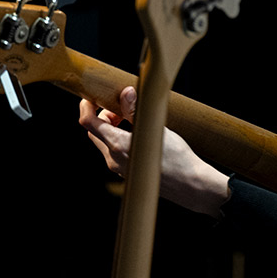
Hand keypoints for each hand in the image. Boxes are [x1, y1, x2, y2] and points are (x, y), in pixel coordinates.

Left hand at [78, 87, 230, 217]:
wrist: (190, 184)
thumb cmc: (177, 157)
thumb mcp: (155, 129)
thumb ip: (136, 111)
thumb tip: (125, 93)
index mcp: (118, 146)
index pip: (88, 123)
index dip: (86, 106)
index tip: (91, 96)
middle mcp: (114, 159)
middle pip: (94, 132)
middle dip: (103, 115)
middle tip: (121, 106)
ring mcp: (119, 169)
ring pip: (104, 143)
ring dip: (112, 127)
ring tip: (132, 119)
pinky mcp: (127, 173)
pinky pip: (114, 153)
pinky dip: (118, 139)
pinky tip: (138, 135)